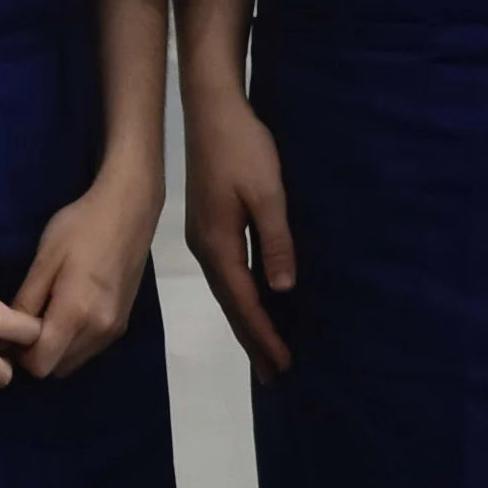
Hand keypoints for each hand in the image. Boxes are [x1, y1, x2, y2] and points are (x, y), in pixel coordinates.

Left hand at [11, 163, 161, 378]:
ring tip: (45, 318)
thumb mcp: (45, 260)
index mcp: (76, 314)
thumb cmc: (80, 228)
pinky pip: (89, 349)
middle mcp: (98, 330)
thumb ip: (26, 302)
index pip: (39, 365)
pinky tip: (67, 314)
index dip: (18, 356)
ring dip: (56, 351)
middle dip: (36, 356)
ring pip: (74, 362)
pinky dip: (73, 343)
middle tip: (24, 325)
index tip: (9, 332)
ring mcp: (113, 329)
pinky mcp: (122, 322)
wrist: (128, 210)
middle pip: (56, 370)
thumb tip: (6, 335)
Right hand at [184, 95, 297, 378]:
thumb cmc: (243, 148)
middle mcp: (206, 249)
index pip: (244, 302)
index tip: (283, 365)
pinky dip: (243, 297)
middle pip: (232, 305)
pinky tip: (256, 303)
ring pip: (229, 291)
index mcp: (219, 244)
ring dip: (248, 322)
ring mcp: (205, 239)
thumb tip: (282, 290)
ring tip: (267, 352)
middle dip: (254, 340)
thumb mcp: (267, 193)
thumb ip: (275, 241)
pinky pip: (228, 274)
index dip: (264, 335)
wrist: (212, 111)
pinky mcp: (210, 227)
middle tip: (275, 376)